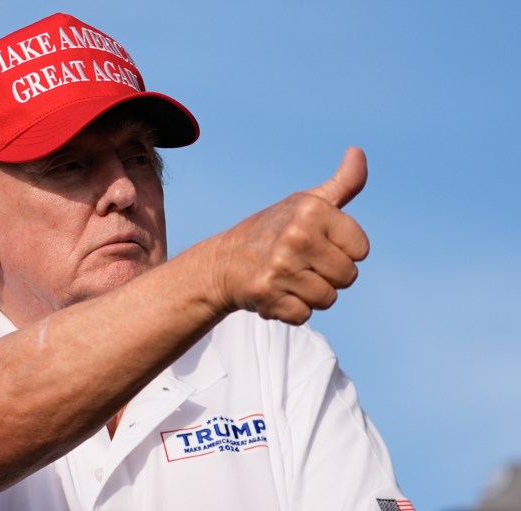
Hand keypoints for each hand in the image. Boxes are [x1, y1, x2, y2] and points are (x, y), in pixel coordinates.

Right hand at [209, 147, 369, 324]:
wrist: (224, 261)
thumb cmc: (274, 230)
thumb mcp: (308, 202)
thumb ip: (342, 183)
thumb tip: (358, 152)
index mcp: (312, 211)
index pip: (361, 250)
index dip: (343, 251)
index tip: (319, 244)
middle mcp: (297, 236)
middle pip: (348, 277)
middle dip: (328, 276)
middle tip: (301, 264)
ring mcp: (280, 267)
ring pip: (327, 299)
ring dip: (311, 295)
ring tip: (288, 278)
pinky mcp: (267, 294)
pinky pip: (304, 315)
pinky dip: (291, 309)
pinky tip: (276, 292)